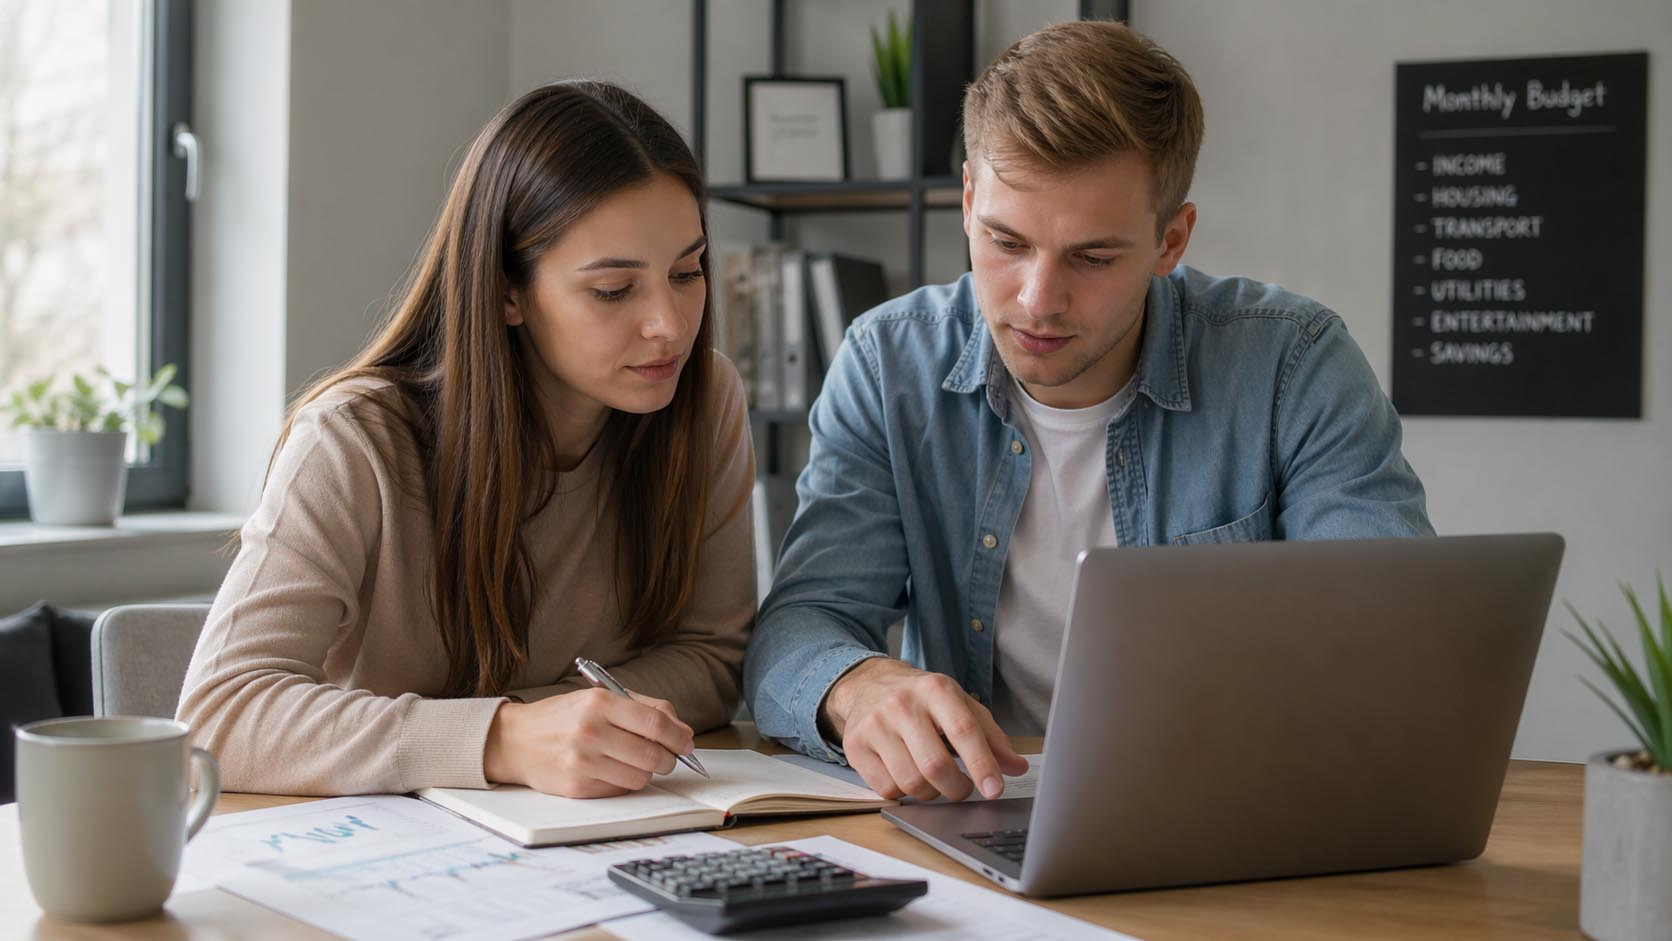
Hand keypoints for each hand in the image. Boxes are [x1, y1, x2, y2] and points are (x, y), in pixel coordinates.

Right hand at [483, 688, 694, 797]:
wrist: (514, 740)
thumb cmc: (562, 718)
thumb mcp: (599, 699)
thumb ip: (643, 708)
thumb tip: (683, 730)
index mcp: (599, 703)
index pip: (655, 723)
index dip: (679, 736)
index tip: (688, 743)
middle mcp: (590, 731)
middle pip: (652, 754)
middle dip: (668, 759)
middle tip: (667, 757)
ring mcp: (582, 761)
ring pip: (640, 777)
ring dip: (645, 772)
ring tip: (633, 761)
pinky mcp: (576, 786)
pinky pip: (619, 790)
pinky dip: (623, 782)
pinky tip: (610, 770)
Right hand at [820, 658, 1027, 801]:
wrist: (869, 684)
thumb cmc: (923, 699)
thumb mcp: (960, 705)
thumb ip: (991, 737)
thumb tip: (1016, 768)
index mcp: (936, 689)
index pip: (963, 731)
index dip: (982, 765)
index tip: (995, 790)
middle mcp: (902, 704)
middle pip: (935, 765)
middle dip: (957, 788)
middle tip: (963, 789)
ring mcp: (875, 725)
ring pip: (910, 782)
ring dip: (931, 793)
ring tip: (935, 781)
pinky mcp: (855, 745)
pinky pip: (886, 789)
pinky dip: (903, 793)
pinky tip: (908, 776)